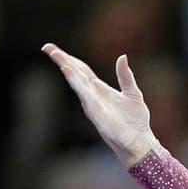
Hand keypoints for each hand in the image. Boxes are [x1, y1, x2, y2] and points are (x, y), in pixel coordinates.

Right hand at [41, 43, 158, 166]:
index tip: (53, 48)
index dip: (69, 59)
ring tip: (55, 54)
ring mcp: (92, 104)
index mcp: (99, 89)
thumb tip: (122, 56)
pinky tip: (68, 72)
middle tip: (47, 47)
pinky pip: (84, 95)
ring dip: (66, 68)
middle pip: (74, 73)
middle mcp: (92, 95)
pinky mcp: (96, 113)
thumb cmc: (136, 121)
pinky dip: (76, 83)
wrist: (140, 141)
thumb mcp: (132, 93)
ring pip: (76, 82)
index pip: (81, 70)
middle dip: (61, 60)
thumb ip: (125, 76)